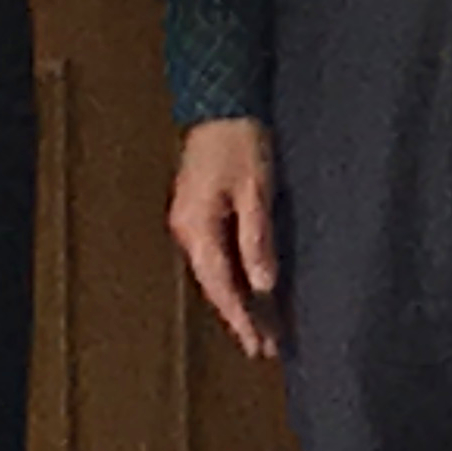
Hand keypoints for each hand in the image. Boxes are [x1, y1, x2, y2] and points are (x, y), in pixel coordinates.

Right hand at [167, 117, 282, 357]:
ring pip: (213, 271)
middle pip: (214, 283)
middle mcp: (187, 229)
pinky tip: (247, 287)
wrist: (220, 102)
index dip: (241, 318)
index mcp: (198, 227)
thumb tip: (263, 286)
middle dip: (239, 316)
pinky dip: (232, 276)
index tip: (260, 346)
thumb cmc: (241, 142)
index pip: (221, 285)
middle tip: (264, 348)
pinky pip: (214, 255)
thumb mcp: (256, 191)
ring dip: (237, 298)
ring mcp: (188, 220)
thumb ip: (257, 240)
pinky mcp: (196, 210)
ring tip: (260, 327)